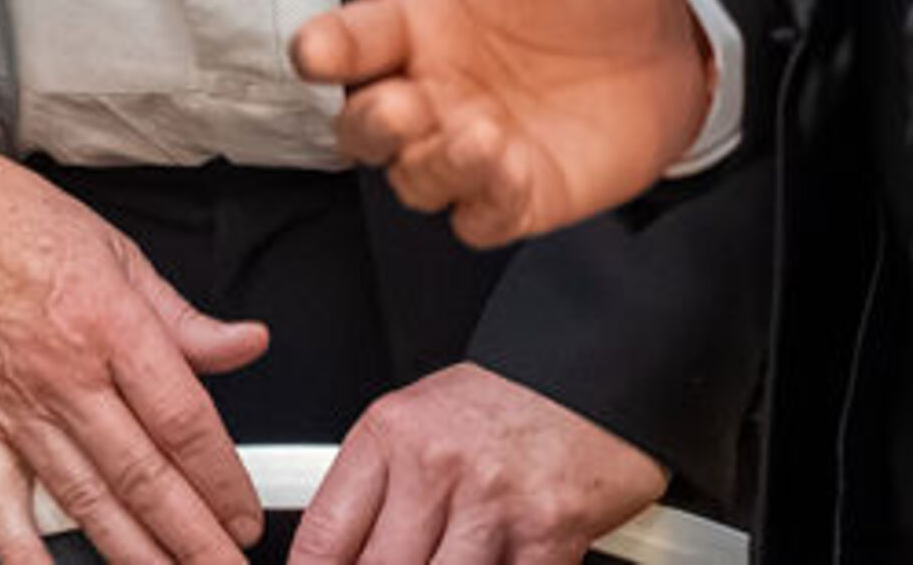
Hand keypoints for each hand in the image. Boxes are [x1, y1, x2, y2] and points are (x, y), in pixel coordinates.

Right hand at [0, 126, 267, 564]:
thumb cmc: (8, 216)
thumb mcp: (114, 248)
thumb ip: (180, 316)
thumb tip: (242, 344)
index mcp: (108, 320)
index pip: (181, 419)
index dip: (222, 477)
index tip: (245, 511)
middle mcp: (64, 372)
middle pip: (142, 475)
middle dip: (193, 536)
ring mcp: (12, 405)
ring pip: (82, 501)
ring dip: (133, 554)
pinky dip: (22, 551)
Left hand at [289, 366, 669, 564]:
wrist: (588, 368)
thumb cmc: (503, 402)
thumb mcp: (420, 422)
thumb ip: (379, 490)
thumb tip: (337, 558)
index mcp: (391, 432)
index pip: (324, 536)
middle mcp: (435, 464)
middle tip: (403, 564)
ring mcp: (491, 501)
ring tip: (452, 560)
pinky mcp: (547, 533)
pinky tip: (498, 561)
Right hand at [290, 0, 706, 242]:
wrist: (678, 31)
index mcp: (422, 19)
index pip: (349, 39)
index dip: (324, 47)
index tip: (318, 50)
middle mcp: (435, 85)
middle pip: (362, 126)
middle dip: (369, 122)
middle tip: (401, 104)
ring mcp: (473, 144)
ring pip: (413, 175)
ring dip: (431, 161)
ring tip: (477, 132)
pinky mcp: (521, 192)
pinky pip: (478, 216)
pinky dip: (481, 199)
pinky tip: (508, 164)